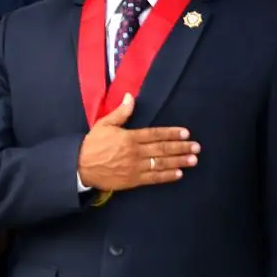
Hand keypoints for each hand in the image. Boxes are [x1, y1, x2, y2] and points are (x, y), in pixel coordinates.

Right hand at [75, 94, 198, 192]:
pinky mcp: (132, 180)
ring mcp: (135, 167)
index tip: (186, 133)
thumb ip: (121, 112)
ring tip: (193, 160)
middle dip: (181, 147)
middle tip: (196, 147)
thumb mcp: (104, 124)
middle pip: (162, 148)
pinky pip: (153, 178)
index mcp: (129, 137)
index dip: (171, 133)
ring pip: (161, 163)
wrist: (79, 166)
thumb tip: (131, 97)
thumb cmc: (92, 144)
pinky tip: (178, 174)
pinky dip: (167, 176)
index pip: (155, 134)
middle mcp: (135, 152)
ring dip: (179, 161)